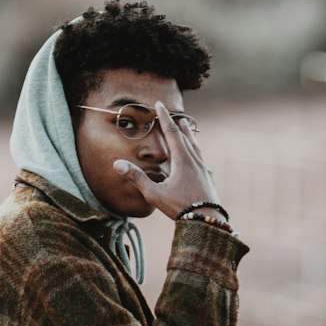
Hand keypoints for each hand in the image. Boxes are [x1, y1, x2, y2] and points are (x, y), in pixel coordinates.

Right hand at [113, 102, 221, 220]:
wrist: (207, 222)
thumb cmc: (180, 207)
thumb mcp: (154, 194)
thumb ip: (137, 178)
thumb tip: (117, 164)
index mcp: (182, 159)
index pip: (171, 132)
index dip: (164, 117)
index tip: (160, 104)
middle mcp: (195, 161)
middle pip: (186, 138)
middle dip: (178, 125)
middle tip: (175, 115)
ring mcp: (204, 170)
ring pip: (196, 148)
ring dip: (190, 137)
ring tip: (188, 129)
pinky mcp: (208, 180)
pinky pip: (202, 162)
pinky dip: (198, 156)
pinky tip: (200, 162)